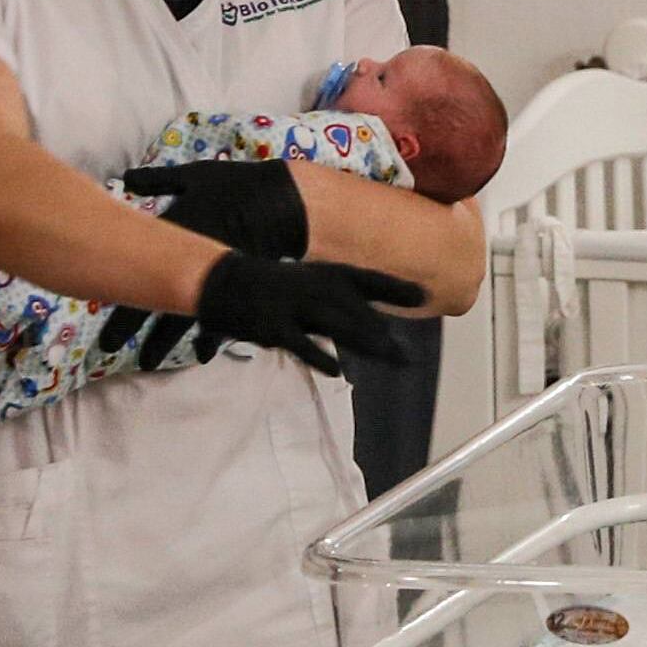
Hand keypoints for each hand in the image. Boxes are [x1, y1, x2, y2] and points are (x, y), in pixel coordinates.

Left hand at [102, 161, 309, 364]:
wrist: (287, 204)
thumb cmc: (238, 187)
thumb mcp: (195, 177)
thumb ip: (158, 181)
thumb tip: (125, 178)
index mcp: (175, 234)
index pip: (137, 273)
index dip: (114, 297)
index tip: (102, 322)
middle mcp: (192, 265)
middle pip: (155, 304)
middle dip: (131, 329)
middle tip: (108, 348)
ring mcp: (216, 281)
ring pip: (183, 319)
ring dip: (164, 342)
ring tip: (148, 361)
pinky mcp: (240, 289)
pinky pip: (218, 319)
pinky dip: (207, 337)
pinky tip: (199, 353)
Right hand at [185, 252, 428, 378]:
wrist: (222, 280)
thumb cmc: (273, 287)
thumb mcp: (312, 289)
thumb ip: (343, 308)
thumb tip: (377, 331)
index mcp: (325, 276)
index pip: (367, 281)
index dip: (395, 288)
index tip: (424, 296)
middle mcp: (315, 288)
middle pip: (357, 313)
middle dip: (384, 335)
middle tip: (410, 358)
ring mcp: (295, 306)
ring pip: (336, 326)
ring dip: (364, 343)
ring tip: (388, 360)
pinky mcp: (274, 326)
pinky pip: (300, 344)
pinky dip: (318, 357)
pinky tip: (335, 371)